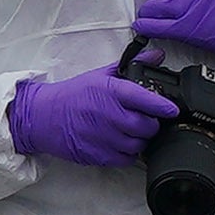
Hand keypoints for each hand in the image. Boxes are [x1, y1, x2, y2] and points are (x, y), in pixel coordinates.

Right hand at [7, 67, 175, 166]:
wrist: (43, 117)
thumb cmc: (73, 95)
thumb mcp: (100, 75)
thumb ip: (131, 65)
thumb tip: (157, 55)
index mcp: (110, 92)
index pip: (145, 99)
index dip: (163, 106)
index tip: (172, 109)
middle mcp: (108, 115)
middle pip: (145, 126)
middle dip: (152, 125)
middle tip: (148, 121)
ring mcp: (102, 137)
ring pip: (138, 145)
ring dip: (141, 140)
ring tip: (134, 132)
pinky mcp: (97, 155)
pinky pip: (125, 159)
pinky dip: (129, 154)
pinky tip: (123, 144)